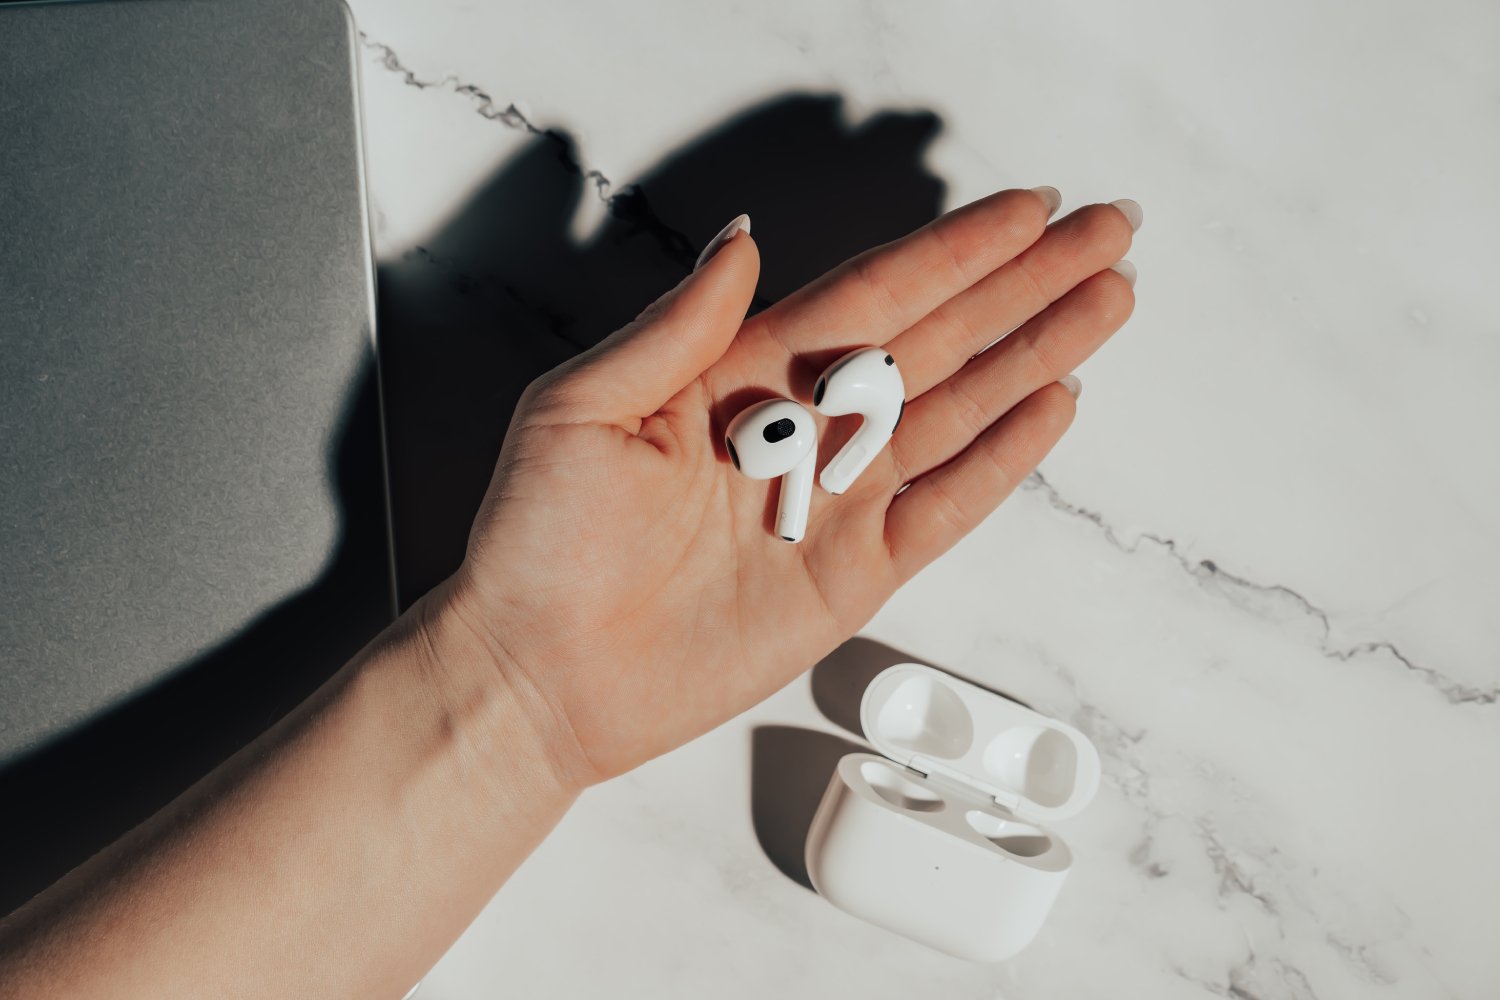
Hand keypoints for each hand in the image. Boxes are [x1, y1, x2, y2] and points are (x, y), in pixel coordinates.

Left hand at [434, 188, 1137, 788]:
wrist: (541, 675)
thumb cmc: (540, 543)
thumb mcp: (582, 408)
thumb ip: (677, 327)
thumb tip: (743, 242)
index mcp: (743, 373)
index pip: (874, 294)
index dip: (956, 251)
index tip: (1027, 210)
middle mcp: (803, 427)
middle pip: (940, 339)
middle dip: (1026, 285)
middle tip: (1107, 235)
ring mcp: (836, 500)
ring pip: (961, 411)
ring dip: (1037, 354)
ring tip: (1106, 302)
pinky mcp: (853, 573)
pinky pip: (946, 507)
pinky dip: (1003, 459)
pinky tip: (1053, 405)